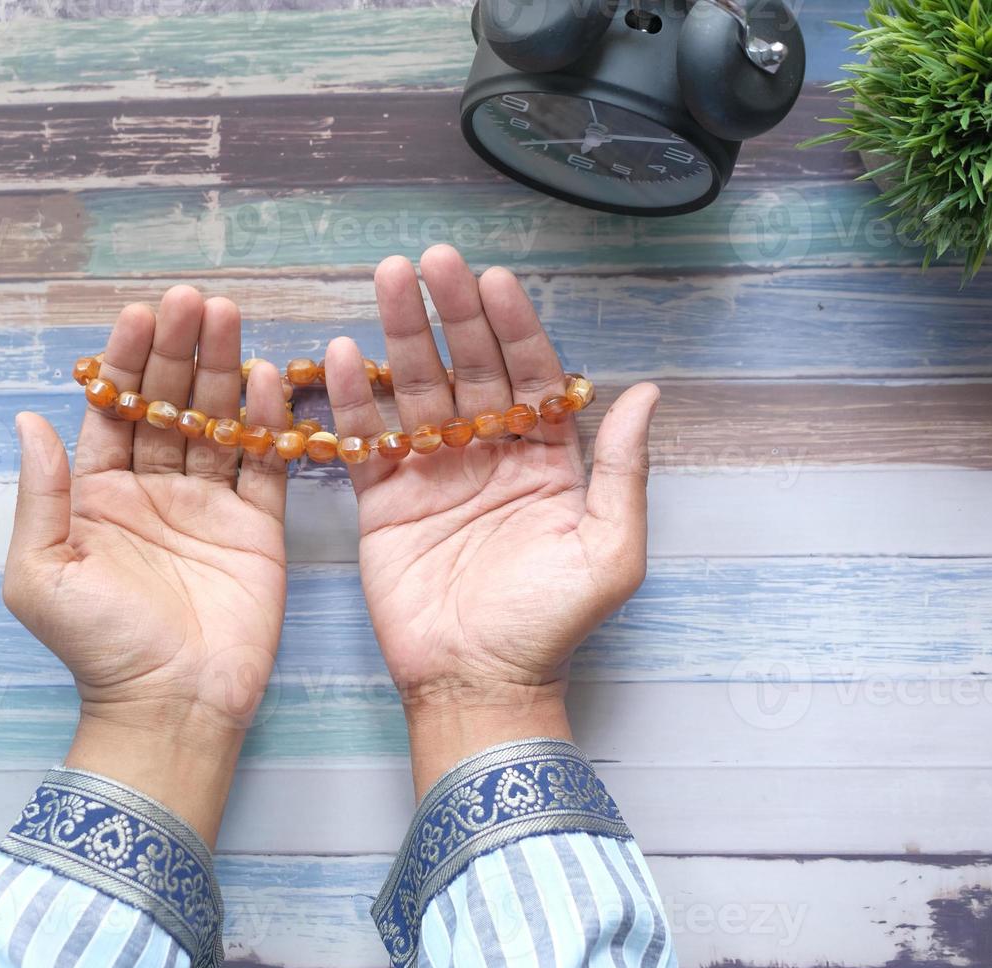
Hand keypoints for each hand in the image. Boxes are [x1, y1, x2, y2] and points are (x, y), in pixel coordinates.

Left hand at [4, 286, 288, 841]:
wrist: (172, 707)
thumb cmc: (98, 646)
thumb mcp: (41, 572)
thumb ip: (40, 495)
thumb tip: (27, 420)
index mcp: (98, 496)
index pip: (113, 411)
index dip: (127, 361)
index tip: (141, 314)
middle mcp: (154, 491)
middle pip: (169, 404)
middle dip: (180, 351)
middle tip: (195, 302)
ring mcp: (208, 507)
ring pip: (216, 423)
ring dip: (223, 370)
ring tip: (231, 318)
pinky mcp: (257, 529)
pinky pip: (263, 466)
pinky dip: (267, 424)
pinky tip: (268, 380)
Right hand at [325, 246, 658, 795]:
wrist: (476, 684)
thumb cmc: (550, 625)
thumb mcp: (609, 551)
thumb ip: (622, 470)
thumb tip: (647, 393)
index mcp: (546, 460)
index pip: (529, 374)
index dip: (512, 327)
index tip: (494, 280)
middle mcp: (489, 453)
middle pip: (468, 367)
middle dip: (450, 312)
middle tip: (431, 260)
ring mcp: (433, 472)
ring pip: (415, 389)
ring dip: (400, 335)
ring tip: (386, 280)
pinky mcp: (384, 499)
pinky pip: (367, 438)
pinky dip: (353, 399)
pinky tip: (343, 353)